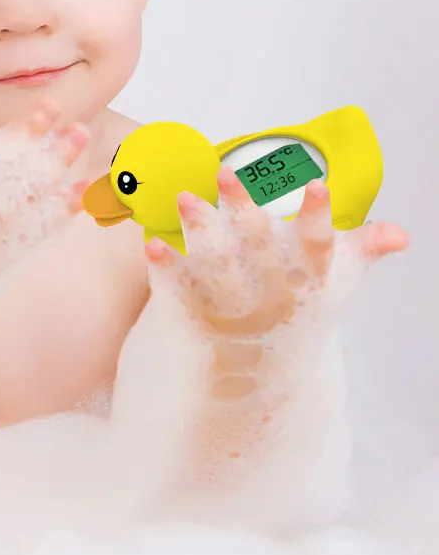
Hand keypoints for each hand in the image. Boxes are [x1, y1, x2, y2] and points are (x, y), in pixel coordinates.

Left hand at [143, 168, 408, 494]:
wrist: (258, 383)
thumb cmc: (298, 314)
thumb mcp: (334, 285)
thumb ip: (362, 251)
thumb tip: (400, 234)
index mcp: (307, 283)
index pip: (317, 247)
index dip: (318, 217)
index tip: (318, 185)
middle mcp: (271, 297)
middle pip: (259, 250)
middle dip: (244, 211)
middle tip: (225, 171)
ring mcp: (233, 311)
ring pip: (217, 269)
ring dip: (201, 232)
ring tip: (185, 197)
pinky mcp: (196, 320)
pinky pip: (178, 293)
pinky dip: (166, 270)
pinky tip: (153, 243)